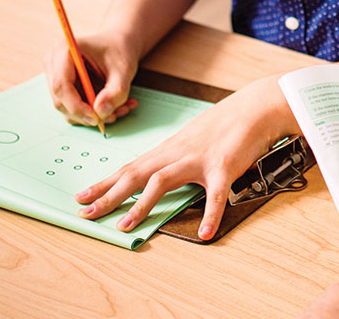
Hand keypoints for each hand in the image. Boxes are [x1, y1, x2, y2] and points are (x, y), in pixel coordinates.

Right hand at [45, 29, 139, 125]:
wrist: (120, 44)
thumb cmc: (120, 51)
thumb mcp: (125, 69)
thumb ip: (116, 91)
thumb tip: (100, 113)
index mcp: (64, 50)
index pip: (61, 86)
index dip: (77, 106)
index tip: (98, 118)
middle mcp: (54, 64)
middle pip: (61, 101)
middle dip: (87, 114)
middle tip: (115, 114)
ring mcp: (55, 77)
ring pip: (68, 109)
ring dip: (94, 115)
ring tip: (123, 107)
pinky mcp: (62, 88)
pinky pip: (73, 109)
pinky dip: (93, 113)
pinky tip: (116, 107)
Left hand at [75, 73, 295, 238]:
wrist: (255, 106)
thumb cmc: (226, 123)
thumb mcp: (194, 138)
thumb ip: (177, 156)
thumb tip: (160, 176)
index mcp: (171, 149)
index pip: (131, 167)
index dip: (106, 183)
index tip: (83, 197)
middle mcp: (179, 153)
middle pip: (136, 173)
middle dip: (109, 194)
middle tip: (85, 214)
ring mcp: (199, 159)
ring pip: (162, 180)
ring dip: (142, 204)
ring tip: (126, 226)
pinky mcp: (224, 167)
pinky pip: (215, 193)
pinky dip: (210, 214)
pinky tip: (205, 232)